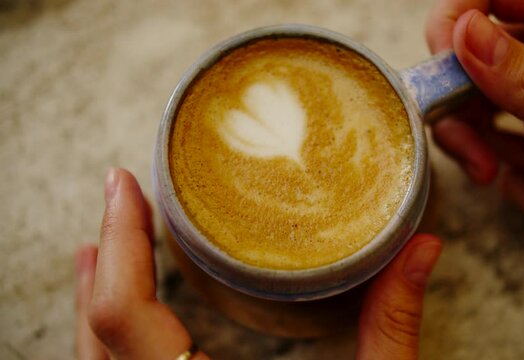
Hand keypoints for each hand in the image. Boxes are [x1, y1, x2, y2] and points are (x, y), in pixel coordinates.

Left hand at [75, 168, 441, 358]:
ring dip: (96, 295)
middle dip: (107, 255)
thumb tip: (422, 248)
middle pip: (96, 333)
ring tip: (108, 242)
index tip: (123, 185)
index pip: (126, 316)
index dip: (120, 241)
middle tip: (122, 196)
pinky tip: (121, 316)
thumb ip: (392, 327)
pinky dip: (104, 338)